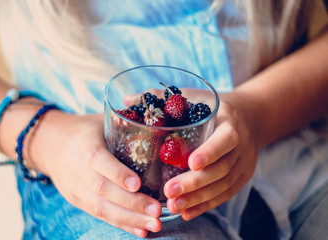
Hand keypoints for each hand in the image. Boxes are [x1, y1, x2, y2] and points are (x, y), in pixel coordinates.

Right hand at [25, 112, 161, 237]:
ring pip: (100, 207)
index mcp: (84, 143)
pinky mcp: (76, 200)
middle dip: (130, 203)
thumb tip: (162, 126)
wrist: (51, 144)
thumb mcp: (101, 120)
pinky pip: (98, 215)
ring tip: (153, 224)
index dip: (116, 173)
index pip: (97, 159)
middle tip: (156, 210)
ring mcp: (74, 187)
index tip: (137, 184)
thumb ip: (125, 123)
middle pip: (101, 189)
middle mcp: (76, 167)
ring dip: (128, 218)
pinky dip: (120, 223)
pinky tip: (139, 230)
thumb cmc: (86, 130)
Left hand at [164, 91, 258, 219]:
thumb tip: (126, 99)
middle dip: (195, 183)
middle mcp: (241, 147)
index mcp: (230, 123)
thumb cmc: (212, 107)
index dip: (210, 152)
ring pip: (222, 186)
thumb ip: (161, 97)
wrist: (248, 119)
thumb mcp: (193, 95)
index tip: (190, 164)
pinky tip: (186, 213)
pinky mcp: (241, 179)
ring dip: (197, 199)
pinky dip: (205, 205)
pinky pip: (224, 195)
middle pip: (221, 169)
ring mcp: (243, 165)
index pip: (225, 140)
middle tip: (169, 192)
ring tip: (173, 206)